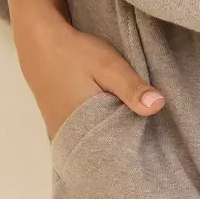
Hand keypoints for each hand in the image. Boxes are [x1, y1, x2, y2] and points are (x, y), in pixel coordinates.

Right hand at [14, 12, 165, 141]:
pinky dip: (99, 134)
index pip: (114, 155)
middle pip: (103, 154)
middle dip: (125, 148)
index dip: (135, 152)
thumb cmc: (75, 54)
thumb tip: (159, 106)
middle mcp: (70, 139)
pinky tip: (113, 125)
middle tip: (149, 145)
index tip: (154, 150)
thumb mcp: (108, 65)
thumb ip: (131, 87)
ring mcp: (62, 134)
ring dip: (112, 141)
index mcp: (84, 129)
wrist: (39, 43)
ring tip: (136, 136)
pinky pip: (84, 138)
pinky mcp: (60, 126)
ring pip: (94, 146)